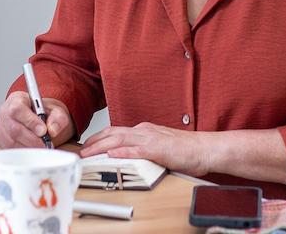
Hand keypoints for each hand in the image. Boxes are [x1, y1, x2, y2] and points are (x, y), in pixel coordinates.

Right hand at [0, 91, 74, 148]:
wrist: (40, 118)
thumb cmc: (44, 112)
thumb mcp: (56, 110)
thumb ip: (58, 117)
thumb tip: (53, 130)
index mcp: (16, 99)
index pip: (18, 109)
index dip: (30, 121)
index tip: (43, 131)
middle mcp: (5, 113)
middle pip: (14, 129)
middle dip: (32, 139)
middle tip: (46, 144)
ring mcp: (1, 128)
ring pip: (11, 142)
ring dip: (29, 147)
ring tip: (42, 147)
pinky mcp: (1, 141)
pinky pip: (10, 150)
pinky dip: (24, 152)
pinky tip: (34, 150)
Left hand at [79, 122, 211, 176]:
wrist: (204, 149)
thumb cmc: (186, 150)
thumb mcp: (160, 147)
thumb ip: (144, 149)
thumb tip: (129, 155)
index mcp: (145, 130)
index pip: (117, 132)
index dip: (99, 137)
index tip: (87, 145)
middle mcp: (145, 131)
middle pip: (113, 133)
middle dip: (94, 141)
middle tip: (80, 150)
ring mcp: (151, 138)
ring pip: (120, 140)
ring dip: (100, 146)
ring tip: (87, 153)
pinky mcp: (157, 149)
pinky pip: (136, 150)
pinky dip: (121, 151)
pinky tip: (110, 155)